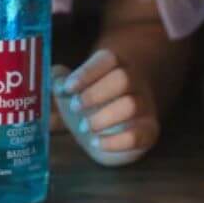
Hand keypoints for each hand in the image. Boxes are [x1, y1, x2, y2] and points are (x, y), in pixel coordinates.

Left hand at [53, 49, 159, 163]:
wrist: (110, 128)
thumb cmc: (88, 102)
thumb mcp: (71, 91)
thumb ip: (58, 81)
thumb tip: (54, 77)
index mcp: (114, 66)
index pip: (108, 59)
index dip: (87, 72)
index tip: (67, 88)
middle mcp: (134, 82)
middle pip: (123, 79)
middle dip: (95, 94)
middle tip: (74, 108)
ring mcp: (144, 106)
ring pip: (132, 105)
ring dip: (103, 117)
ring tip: (84, 127)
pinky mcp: (148, 131)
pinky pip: (139, 135)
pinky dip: (115, 141)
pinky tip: (96, 142)